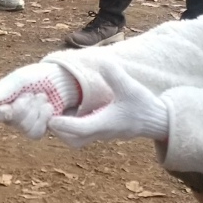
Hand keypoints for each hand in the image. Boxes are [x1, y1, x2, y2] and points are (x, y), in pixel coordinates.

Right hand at [0, 63, 80, 138]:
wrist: (59, 81)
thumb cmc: (36, 77)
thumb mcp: (20, 79)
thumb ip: (4, 89)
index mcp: (1, 102)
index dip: (2, 112)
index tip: (10, 106)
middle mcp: (10, 116)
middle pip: (12, 121)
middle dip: (25, 105)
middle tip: (31, 94)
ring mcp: (23, 124)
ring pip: (25, 128)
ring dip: (36, 110)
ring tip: (41, 98)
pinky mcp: (36, 130)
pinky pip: (36, 132)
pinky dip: (44, 118)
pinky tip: (47, 108)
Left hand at [47, 64, 168, 147]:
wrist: (155, 120)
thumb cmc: (143, 105)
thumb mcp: (130, 87)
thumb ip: (115, 76)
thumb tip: (103, 62)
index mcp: (106, 123)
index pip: (81, 128)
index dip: (65, 124)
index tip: (51, 119)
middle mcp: (101, 132)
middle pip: (74, 140)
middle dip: (59, 132)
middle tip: (47, 114)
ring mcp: (101, 134)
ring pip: (76, 140)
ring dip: (63, 131)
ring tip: (53, 112)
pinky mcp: (101, 132)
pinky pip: (81, 135)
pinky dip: (70, 128)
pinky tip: (65, 112)